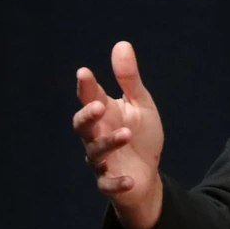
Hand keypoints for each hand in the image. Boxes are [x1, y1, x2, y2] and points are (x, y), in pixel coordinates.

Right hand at [73, 41, 164, 228]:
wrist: (147, 172)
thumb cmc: (140, 134)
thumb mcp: (140, 104)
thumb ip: (129, 79)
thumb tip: (121, 44)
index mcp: (105, 114)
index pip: (90, 98)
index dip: (86, 86)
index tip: (84, 72)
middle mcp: (97, 136)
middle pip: (82, 126)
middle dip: (87, 116)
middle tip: (99, 106)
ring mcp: (102, 160)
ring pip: (95, 153)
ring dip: (109, 143)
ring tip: (126, 134)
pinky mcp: (110, 182)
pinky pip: (108, 185)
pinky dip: (117, 182)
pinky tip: (129, 179)